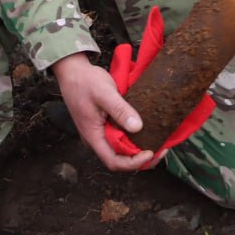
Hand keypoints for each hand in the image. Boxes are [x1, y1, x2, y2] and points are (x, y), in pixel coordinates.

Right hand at [50, 53, 156, 171]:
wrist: (73, 71)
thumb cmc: (85, 82)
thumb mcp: (105, 93)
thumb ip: (120, 110)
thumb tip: (138, 127)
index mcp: (93, 136)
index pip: (113, 161)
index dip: (133, 163)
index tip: (150, 153)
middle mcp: (96, 139)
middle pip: (119, 159)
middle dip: (141, 160)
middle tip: (161, 150)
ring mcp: (100, 133)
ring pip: (120, 150)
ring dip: (138, 150)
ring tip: (158, 143)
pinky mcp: (104, 126)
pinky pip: (120, 138)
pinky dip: (134, 139)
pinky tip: (146, 131)